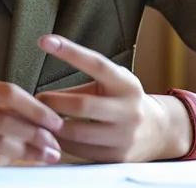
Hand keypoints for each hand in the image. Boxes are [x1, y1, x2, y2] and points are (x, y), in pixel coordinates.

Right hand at [0, 76, 64, 165]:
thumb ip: (5, 104)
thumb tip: (45, 121)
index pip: (7, 93)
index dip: (36, 109)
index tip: (54, 121)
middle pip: (4, 122)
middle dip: (35, 136)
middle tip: (53, 144)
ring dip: (25, 153)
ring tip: (42, 155)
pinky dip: (6, 164)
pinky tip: (18, 162)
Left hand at [35, 34, 189, 162]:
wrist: (158, 131)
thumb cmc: (123, 100)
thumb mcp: (111, 85)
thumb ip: (81, 86)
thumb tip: (40, 96)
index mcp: (125, 83)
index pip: (96, 63)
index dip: (69, 52)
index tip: (45, 40)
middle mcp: (128, 109)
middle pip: (81, 105)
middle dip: (53, 102)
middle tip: (37, 99)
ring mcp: (125, 135)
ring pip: (77, 132)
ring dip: (52, 125)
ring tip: (41, 119)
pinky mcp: (117, 156)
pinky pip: (80, 151)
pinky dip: (61, 142)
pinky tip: (53, 136)